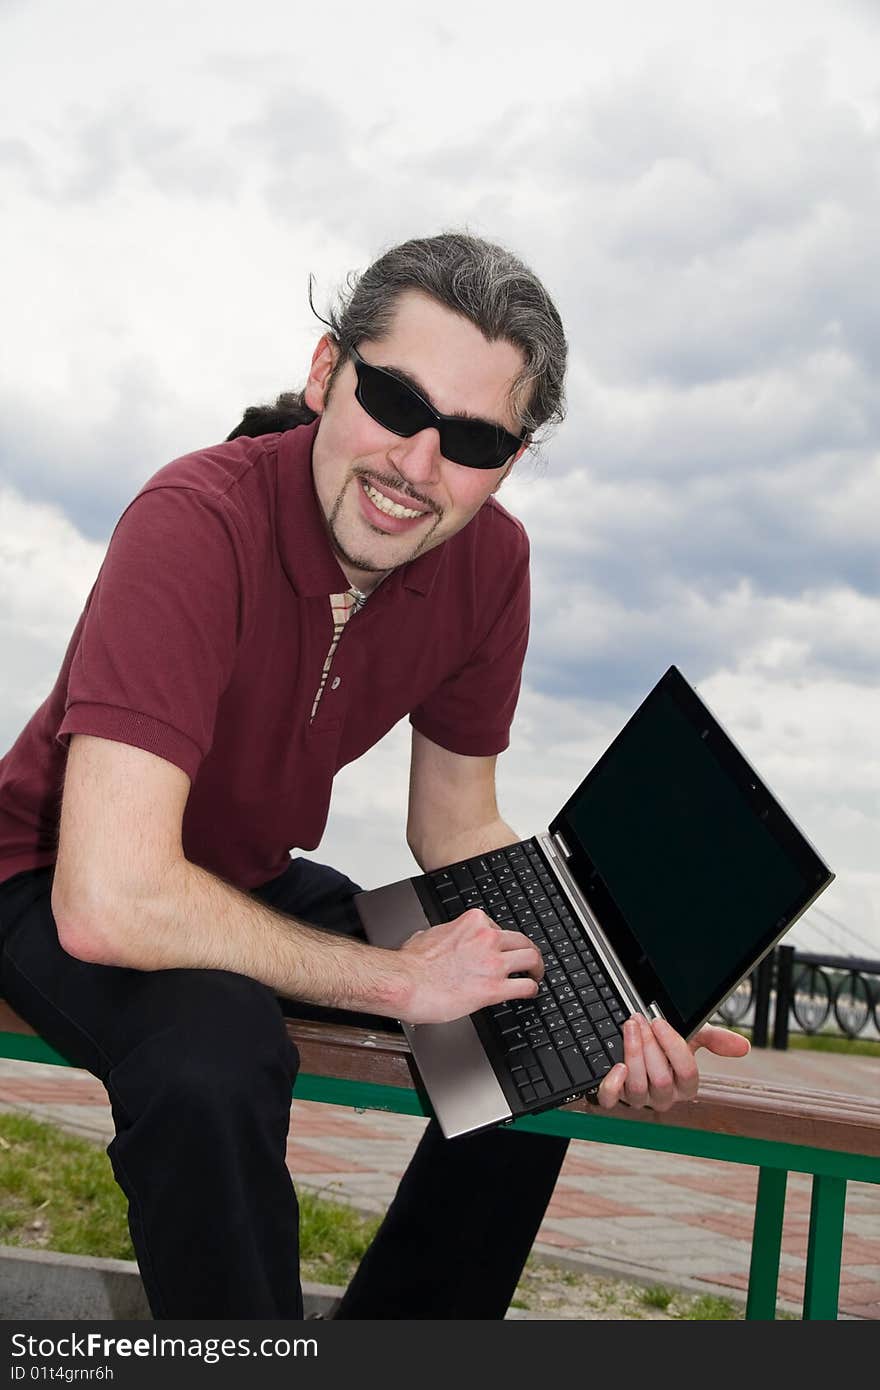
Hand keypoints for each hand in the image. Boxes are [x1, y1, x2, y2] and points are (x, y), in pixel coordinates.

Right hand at [397, 909, 542, 1024]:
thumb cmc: (410, 964)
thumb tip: (437, 940)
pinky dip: (532, 989)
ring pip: (532, 958)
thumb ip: (442, 935)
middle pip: (523, 940)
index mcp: (472, 923)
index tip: (503, 950)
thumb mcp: (426, 935)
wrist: (404, 982)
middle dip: (529, 950)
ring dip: (537, 968)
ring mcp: (493, 962)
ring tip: (536, 975)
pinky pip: (526, 986)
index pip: (498, 928)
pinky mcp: (494, 988)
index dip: (502, 942)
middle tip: (530, 960)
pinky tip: (530, 993)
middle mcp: (486, 938)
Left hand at [596, 1015, 750, 1112]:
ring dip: (632, 1053)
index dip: (673, 1046)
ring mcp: (640, 1099)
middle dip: (649, 1045)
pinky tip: (616, 1066)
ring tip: (629, 1028)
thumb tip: (744, 1046)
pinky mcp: (616, 1098)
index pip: (687, 1072)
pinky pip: (612, 1101)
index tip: (659, 1021)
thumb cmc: (667, 1044)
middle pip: (661, 1079)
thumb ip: (715, 1039)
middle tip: (640, 1020)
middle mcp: (664, 1096)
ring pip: (638, 1087)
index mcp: (686, 1085)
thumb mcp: (692, 1036)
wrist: (640, 1043)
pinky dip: (612, 1085)